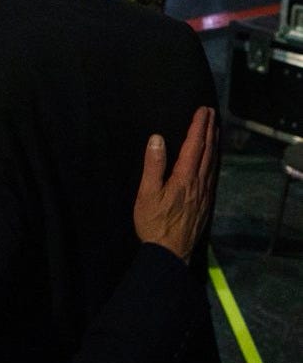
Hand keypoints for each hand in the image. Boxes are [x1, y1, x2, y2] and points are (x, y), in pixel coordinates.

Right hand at [134, 106, 216, 262]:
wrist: (170, 252)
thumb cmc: (154, 223)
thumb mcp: (147, 194)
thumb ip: (153, 166)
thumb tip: (157, 139)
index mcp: (185, 178)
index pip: (194, 146)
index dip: (198, 127)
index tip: (202, 110)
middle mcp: (200, 183)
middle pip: (208, 152)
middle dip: (209, 130)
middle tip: (211, 113)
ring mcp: (205, 194)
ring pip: (213, 163)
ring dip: (215, 144)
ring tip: (215, 130)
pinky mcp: (206, 203)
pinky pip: (214, 174)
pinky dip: (215, 160)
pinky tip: (213, 159)